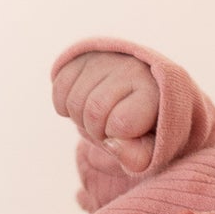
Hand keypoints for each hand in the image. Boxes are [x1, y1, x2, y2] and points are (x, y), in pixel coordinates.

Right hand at [52, 52, 161, 173]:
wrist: (138, 98)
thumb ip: (138, 156)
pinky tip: (84, 107)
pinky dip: (65, 107)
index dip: (117, 138)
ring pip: (73, 102)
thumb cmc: (147, 129)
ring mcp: (106, 59)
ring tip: (99, 119)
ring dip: (80, 120)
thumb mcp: (151, 150)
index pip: (120, 123)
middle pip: (93, 111)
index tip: (129, 134)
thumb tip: (111, 143)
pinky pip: (59, 89)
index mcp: (155, 90)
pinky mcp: (82, 57)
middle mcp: (132, 67)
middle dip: (96, 132)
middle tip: (109, 130)